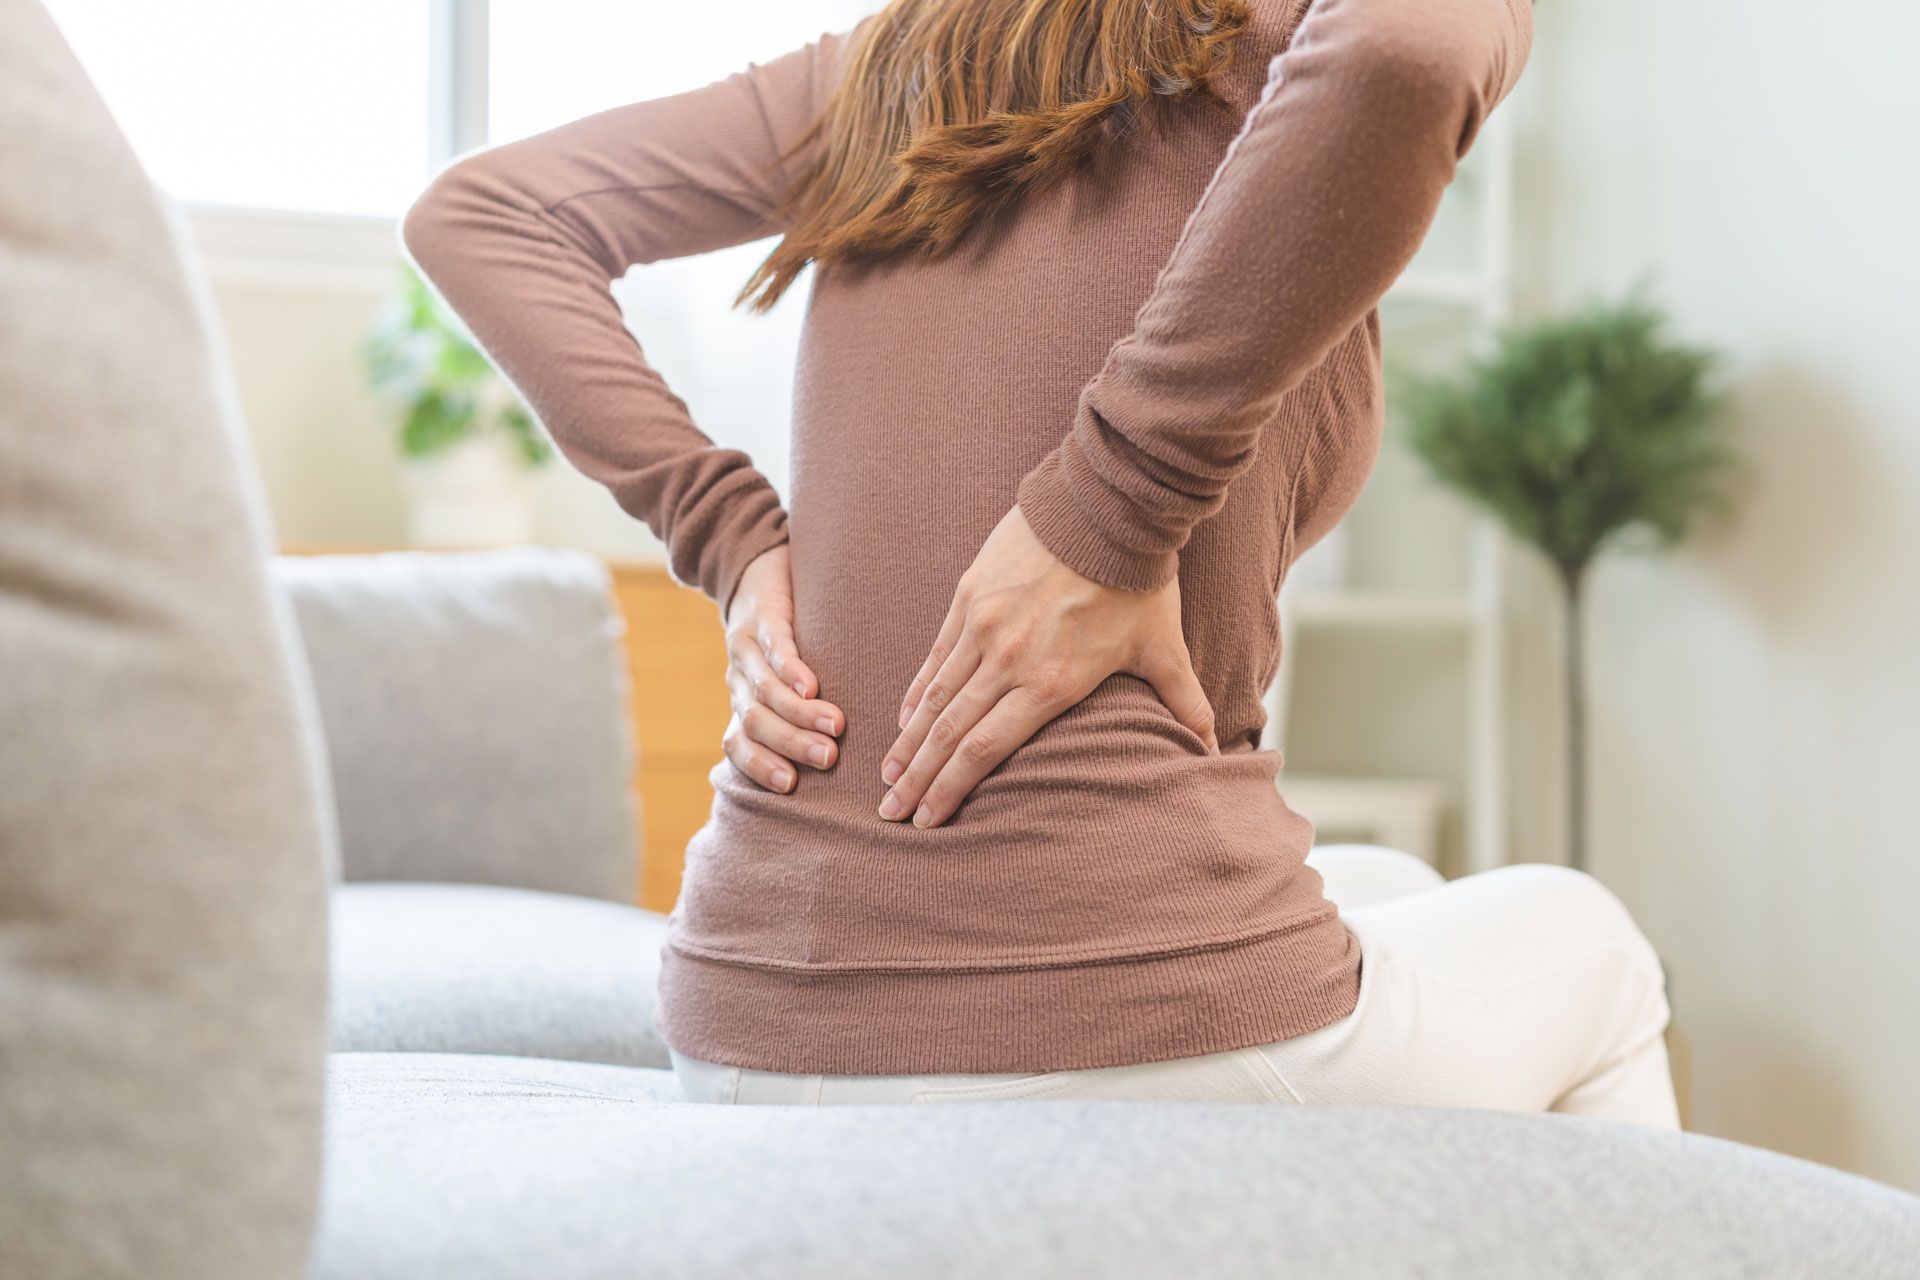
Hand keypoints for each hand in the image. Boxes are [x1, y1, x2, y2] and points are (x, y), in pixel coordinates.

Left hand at [721, 545, 842, 792]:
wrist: (755, 570)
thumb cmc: (783, 641)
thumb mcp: (780, 683)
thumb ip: (794, 718)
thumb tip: (836, 767)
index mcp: (741, 704)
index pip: (738, 746)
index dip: (759, 767)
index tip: (792, 787)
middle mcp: (737, 681)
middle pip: (755, 723)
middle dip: (790, 744)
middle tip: (827, 759)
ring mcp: (745, 649)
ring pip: (765, 691)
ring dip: (799, 713)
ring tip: (835, 727)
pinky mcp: (760, 618)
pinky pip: (773, 649)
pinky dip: (791, 670)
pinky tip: (813, 686)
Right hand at [880, 506, 1217, 827]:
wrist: (1107, 507)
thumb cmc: (1139, 581)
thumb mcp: (1164, 649)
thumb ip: (1184, 704)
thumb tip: (1217, 751)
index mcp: (1051, 684)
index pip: (985, 751)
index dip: (952, 791)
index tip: (928, 822)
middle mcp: (1008, 660)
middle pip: (950, 734)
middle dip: (918, 780)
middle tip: (890, 815)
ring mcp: (984, 626)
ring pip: (935, 698)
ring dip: (908, 742)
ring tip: (888, 776)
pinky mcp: (971, 595)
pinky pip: (936, 655)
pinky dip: (918, 691)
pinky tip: (905, 719)